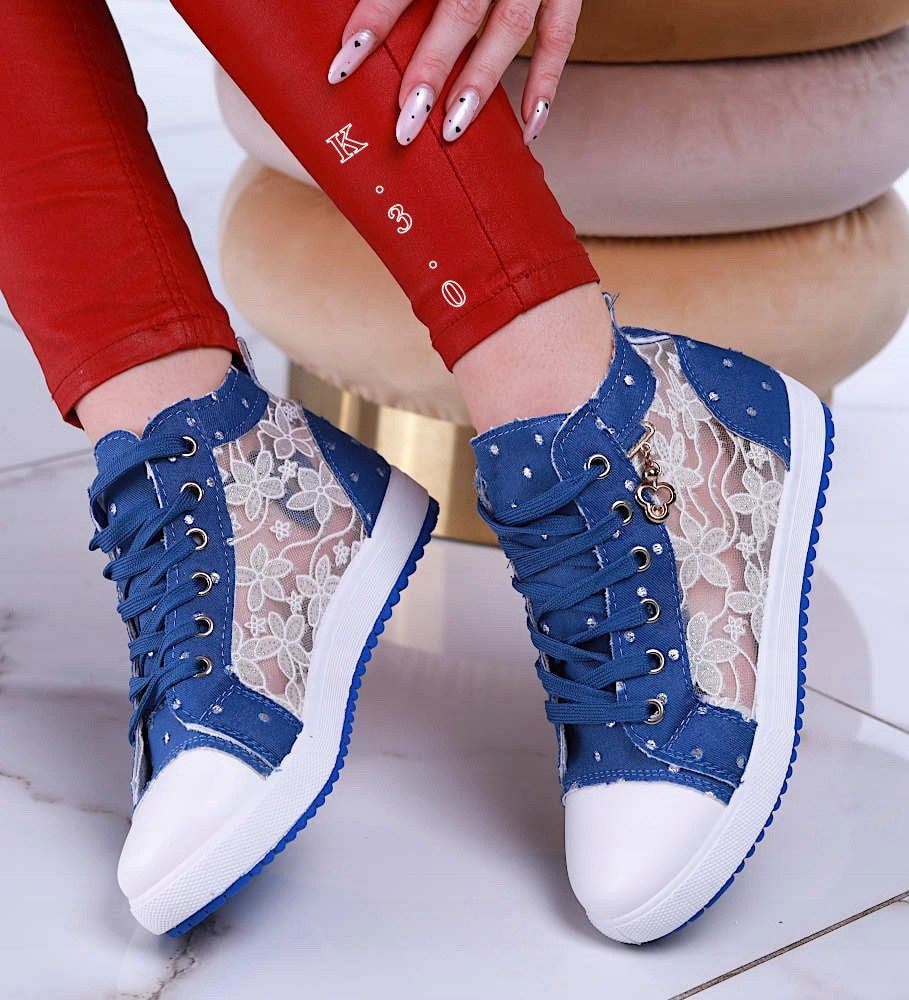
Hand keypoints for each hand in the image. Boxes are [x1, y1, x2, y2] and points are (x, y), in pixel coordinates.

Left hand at [327, 0, 579, 145]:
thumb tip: (336, 8)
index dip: (377, 15)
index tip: (346, 60)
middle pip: (461, 8)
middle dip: (432, 66)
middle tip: (405, 120)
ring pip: (511, 26)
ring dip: (480, 82)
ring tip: (451, 130)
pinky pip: (561, 35)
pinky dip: (546, 82)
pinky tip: (528, 126)